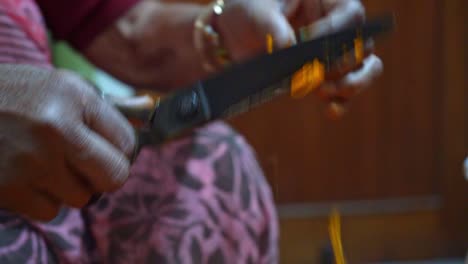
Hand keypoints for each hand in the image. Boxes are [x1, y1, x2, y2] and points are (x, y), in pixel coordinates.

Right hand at [0, 65, 135, 220]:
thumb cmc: (10, 95)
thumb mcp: (58, 87)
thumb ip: (100, 109)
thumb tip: (145, 119)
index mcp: (74, 96)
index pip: (127, 142)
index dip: (121, 150)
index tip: (109, 150)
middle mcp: (57, 128)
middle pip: (114, 177)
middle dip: (106, 176)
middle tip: (90, 167)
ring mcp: (31, 162)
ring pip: (82, 199)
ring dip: (70, 187)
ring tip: (46, 164)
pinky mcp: (9, 190)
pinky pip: (50, 211)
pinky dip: (42, 199)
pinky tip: (25, 175)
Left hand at [216, 0, 382, 117]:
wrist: (238, 31)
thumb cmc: (252, 10)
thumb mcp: (257, 11)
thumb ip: (272, 26)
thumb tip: (287, 47)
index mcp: (329, 0)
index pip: (350, 15)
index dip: (332, 32)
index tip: (305, 42)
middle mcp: (340, 26)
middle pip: (363, 45)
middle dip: (342, 64)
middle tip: (316, 73)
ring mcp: (336, 53)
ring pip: (366, 68)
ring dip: (350, 84)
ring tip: (323, 91)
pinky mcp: (325, 77)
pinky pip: (345, 92)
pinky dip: (341, 103)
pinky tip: (330, 110)